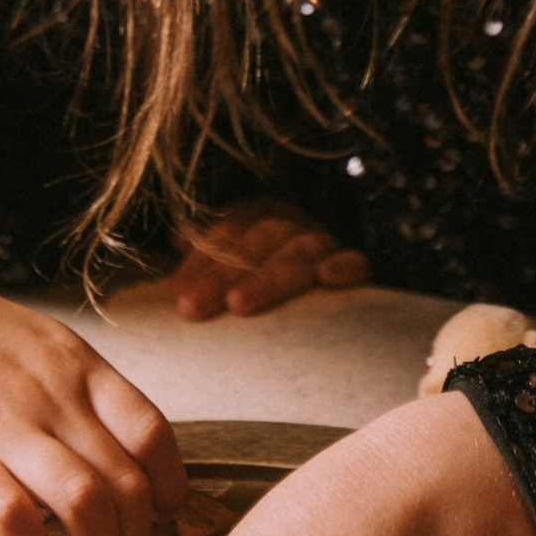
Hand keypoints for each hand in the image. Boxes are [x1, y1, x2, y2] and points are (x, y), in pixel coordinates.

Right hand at [0, 218, 186, 535]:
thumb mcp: (40, 344)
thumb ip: (82, 393)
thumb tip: (125, 453)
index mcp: (78, 368)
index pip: (152, 435)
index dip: (170, 488)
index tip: (163, 519)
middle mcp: (50, 397)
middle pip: (128, 483)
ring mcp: (0, 425)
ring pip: (84, 500)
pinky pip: (10, 512)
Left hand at [167, 202, 368, 321]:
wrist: (337, 317)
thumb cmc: (265, 292)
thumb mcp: (234, 273)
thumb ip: (208, 257)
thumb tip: (177, 239)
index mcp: (262, 218)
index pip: (226, 231)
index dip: (199, 260)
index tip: (176, 294)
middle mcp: (294, 225)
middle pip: (257, 239)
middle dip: (220, 273)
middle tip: (191, 307)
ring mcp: (327, 245)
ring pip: (298, 249)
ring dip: (267, 276)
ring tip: (238, 304)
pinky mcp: (359, 269)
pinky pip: (357, 262)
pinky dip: (344, 265)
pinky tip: (327, 277)